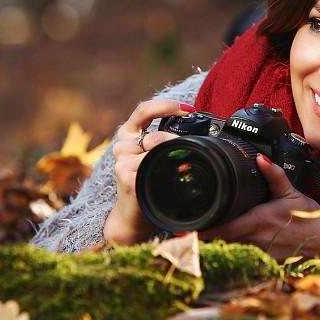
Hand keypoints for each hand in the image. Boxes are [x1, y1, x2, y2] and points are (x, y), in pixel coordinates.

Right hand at [104, 99, 195, 244]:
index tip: (189, 110)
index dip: (166, 106)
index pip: (144, 110)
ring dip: (172, 157)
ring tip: (181, 167)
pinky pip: (152, 168)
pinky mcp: (126, 178)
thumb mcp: (154, 155)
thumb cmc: (147, 181)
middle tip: (190, 147)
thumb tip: (196, 133)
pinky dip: (166, 171)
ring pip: (154, 150)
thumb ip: (165, 140)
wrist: (132, 214)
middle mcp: (122, 145)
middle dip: (175, 141)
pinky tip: (170, 178)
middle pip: (153, 135)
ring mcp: (122, 162)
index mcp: (129, 134)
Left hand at [199, 154, 319, 260]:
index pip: (223, 228)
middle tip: (193, 225)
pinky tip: (232, 244)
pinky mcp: (266, 261)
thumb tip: (260, 158)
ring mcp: (260, 252)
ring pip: (232, 249)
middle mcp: (256, 239)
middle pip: (222, 240)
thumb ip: (273, 175)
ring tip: (206, 233)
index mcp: (258, 221)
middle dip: (207, 234)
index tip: (190, 225)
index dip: (204, 228)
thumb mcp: (291, 192)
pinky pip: (245, 256)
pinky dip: (237, 250)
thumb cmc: (310, 217)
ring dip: (220, 243)